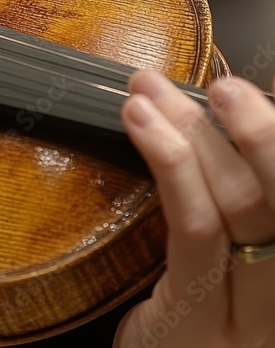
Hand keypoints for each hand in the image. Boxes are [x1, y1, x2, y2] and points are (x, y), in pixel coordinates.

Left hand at [116, 70, 274, 347]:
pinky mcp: (197, 319)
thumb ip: (224, 204)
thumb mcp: (218, 267)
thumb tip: (210, 127)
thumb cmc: (182, 320)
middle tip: (225, 86)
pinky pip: (195, 231)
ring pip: (239, 205)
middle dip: (261, 131)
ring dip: (195, 135)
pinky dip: (173, 169)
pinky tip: (145, 129)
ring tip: (151, 92)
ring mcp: (250, 316)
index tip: (252, 92)